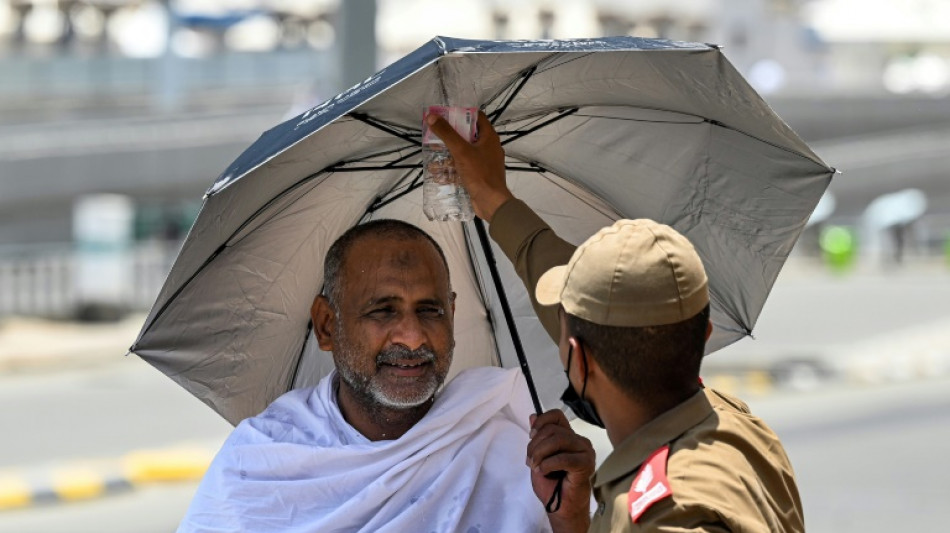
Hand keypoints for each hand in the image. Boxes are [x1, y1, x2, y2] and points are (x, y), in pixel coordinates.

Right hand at [425, 111, 513, 221]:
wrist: (491, 202)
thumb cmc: (479, 173)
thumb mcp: (461, 151)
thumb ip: (447, 133)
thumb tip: (431, 116)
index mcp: (489, 137)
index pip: (477, 117)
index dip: (462, 113)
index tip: (447, 115)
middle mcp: (489, 147)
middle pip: (469, 134)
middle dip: (452, 134)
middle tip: (437, 132)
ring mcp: (485, 162)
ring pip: (465, 151)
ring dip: (450, 151)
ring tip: (434, 150)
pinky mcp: (480, 174)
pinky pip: (465, 166)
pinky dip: (454, 166)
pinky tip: (439, 169)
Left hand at [527, 410, 594, 532]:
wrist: (560, 508)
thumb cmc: (551, 484)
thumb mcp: (538, 457)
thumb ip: (538, 437)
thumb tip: (532, 416)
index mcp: (569, 436)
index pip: (556, 416)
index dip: (541, 421)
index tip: (531, 435)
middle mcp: (579, 441)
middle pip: (553, 429)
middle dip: (535, 444)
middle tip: (530, 460)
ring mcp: (585, 451)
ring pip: (558, 440)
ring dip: (540, 454)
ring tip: (536, 467)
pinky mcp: (586, 464)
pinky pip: (563, 458)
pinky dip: (548, 464)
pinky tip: (544, 472)